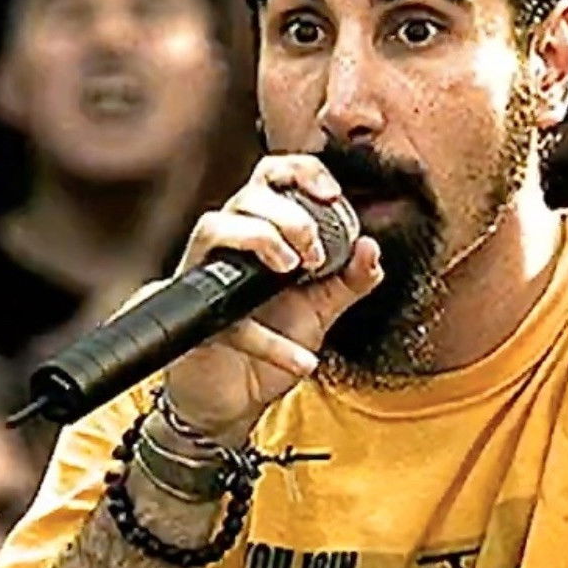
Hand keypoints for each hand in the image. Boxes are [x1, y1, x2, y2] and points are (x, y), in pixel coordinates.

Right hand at [155, 156, 383, 445]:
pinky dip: (268, 341)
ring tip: (291, 271)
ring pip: (215, 226)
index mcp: (264, 230)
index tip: (332, 195)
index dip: (302, 173)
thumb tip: (370, 247)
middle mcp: (230, 243)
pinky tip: (301, 359)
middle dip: (288, 214)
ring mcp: (208, 276)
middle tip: (314, 254)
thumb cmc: (273, 336)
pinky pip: (225, 313)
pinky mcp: (197, 317)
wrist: (239, 395)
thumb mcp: (323, 306)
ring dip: (261, 239)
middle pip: (247, 194)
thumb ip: (352, 278)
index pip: (274, 177)